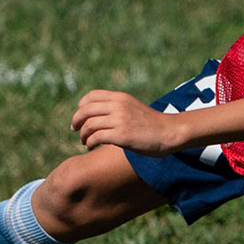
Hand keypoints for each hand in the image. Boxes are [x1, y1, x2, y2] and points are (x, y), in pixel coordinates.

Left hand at [71, 90, 186, 155]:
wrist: (169, 132)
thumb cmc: (152, 123)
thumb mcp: (133, 108)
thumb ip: (117, 107)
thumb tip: (100, 115)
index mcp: (120, 97)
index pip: (91, 96)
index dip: (81, 106)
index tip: (81, 117)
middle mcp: (118, 106)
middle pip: (85, 110)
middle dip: (76, 121)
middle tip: (75, 129)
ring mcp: (119, 120)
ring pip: (89, 124)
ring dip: (82, 134)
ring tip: (84, 141)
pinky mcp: (121, 135)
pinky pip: (96, 137)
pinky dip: (89, 142)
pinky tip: (90, 146)